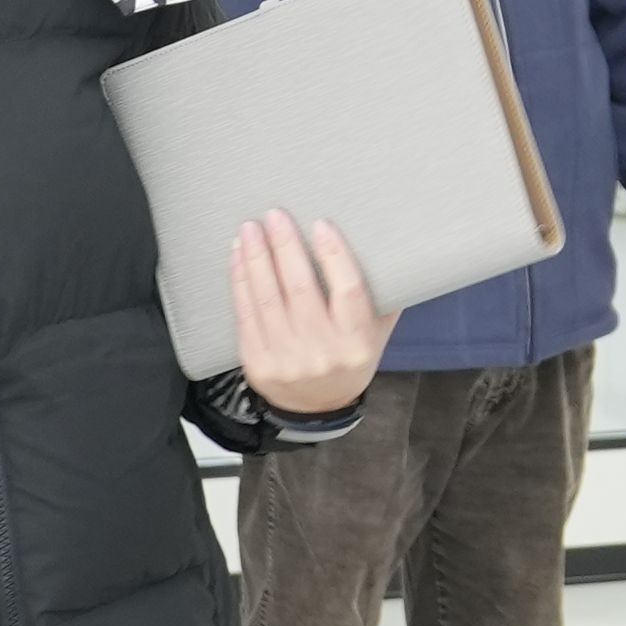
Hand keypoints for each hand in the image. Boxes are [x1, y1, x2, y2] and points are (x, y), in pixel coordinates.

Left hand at [230, 211, 389, 414]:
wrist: (316, 410)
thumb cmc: (349, 359)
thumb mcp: (376, 335)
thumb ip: (380, 298)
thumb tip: (385, 245)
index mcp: (357, 342)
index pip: (348, 291)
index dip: (334, 255)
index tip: (320, 225)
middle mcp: (323, 351)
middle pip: (300, 289)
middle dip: (285, 247)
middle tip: (275, 215)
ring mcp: (287, 359)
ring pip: (267, 298)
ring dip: (257, 258)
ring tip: (251, 229)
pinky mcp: (257, 362)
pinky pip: (246, 313)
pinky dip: (240, 281)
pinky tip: (239, 256)